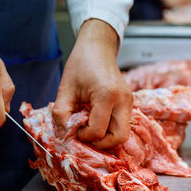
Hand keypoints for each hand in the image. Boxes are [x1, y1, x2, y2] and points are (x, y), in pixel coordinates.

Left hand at [52, 19, 132, 148]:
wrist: (98, 48)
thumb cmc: (81, 64)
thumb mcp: (66, 88)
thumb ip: (61, 113)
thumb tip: (62, 135)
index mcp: (107, 95)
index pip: (98, 131)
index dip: (84, 136)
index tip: (74, 128)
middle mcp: (123, 101)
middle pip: (120, 138)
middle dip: (101, 143)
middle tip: (86, 135)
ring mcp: (129, 102)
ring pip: (123, 133)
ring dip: (106, 137)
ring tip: (90, 127)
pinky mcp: (129, 103)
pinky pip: (122, 124)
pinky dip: (110, 128)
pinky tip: (96, 119)